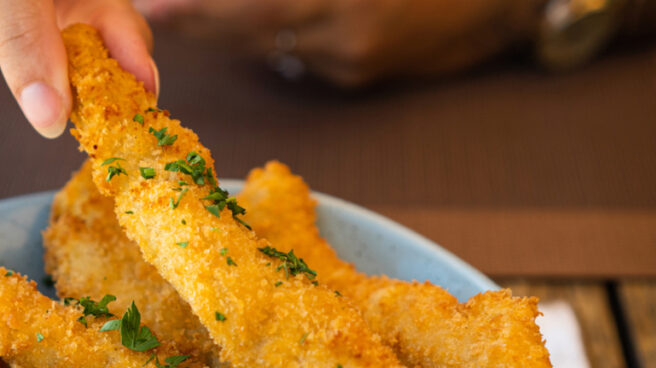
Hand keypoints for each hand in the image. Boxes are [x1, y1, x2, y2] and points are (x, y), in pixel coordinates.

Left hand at [135, 0, 539, 87]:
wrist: (501, 2)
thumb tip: (243, 1)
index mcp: (344, 1)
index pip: (253, 7)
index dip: (201, 9)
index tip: (156, 3)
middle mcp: (343, 32)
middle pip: (249, 29)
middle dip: (199, 19)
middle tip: (153, 8)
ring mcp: (350, 58)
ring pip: (269, 44)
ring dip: (224, 28)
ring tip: (182, 13)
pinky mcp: (357, 73)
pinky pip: (298, 53)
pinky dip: (266, 37)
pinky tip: (242, 24)